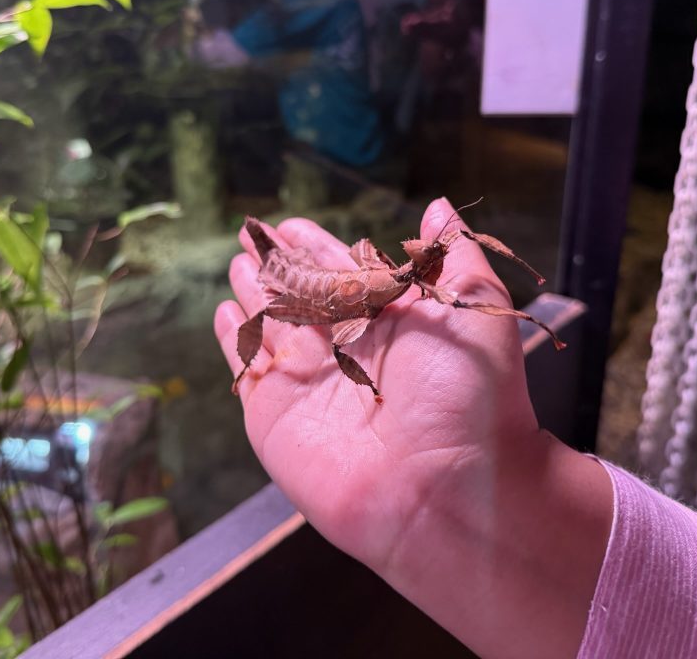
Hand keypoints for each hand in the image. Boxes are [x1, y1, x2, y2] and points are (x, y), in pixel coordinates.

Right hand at [214, 198, 611, 658]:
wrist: (445, 491)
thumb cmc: (468, 397)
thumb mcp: (472, 307)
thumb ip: (449, 253)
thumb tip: (439, 205)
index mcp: (392, 321)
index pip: (345, 272)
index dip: (318, 247)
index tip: (293, 224)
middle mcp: (349, 348)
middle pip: (304, 295)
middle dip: (279, 265)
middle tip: (254, 234)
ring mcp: (310, 383)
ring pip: (273, 326)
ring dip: (254, 294)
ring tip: (236, 264)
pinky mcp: (275, 418)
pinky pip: (247, 371)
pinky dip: (233, 344)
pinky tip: (224, 316)